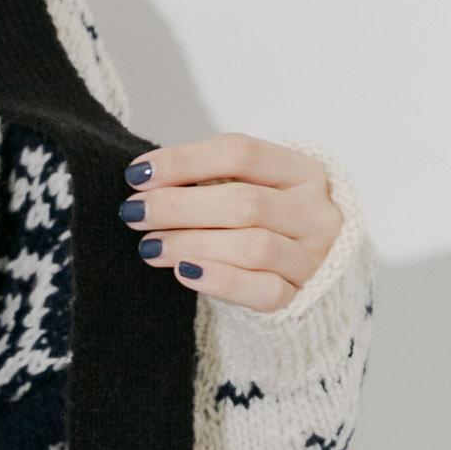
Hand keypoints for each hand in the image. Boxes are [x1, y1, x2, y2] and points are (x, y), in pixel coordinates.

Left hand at [118, 132, 342, 313]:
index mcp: (302, 170)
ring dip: (190, 243)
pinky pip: (262, 291)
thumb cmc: (259, 216)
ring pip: (252, 246)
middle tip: (133, 211)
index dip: (184, 160)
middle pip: (244, 202)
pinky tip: (182, 272)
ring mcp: (314, 257)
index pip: (240, 152)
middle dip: (178, 206)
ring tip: (148, 245)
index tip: (137, 174)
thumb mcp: (244, 184)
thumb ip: (206, 178)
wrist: (301, 267)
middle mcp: (317, 212)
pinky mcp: (303, 297)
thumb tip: (145, 180)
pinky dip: (219, 280)